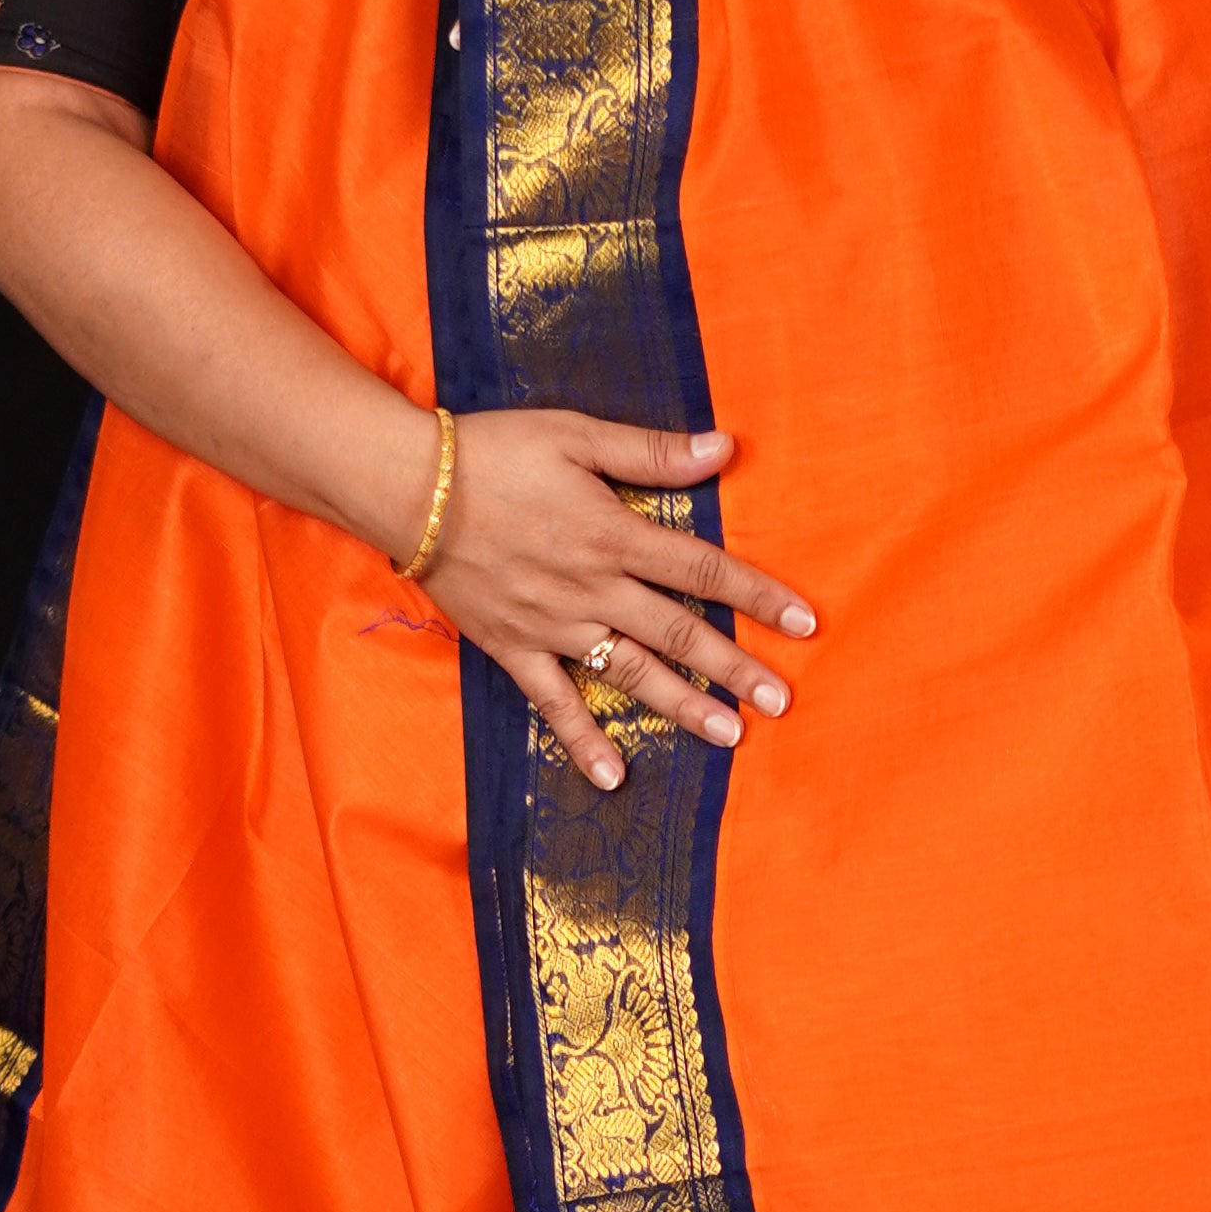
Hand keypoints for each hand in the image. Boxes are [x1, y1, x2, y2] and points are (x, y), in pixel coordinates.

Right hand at [414, 415, 814, 792]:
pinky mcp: (513, 647)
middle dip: (735, 667)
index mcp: (613, 534)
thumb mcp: (576, 435)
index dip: (757, 594)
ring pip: (630, 672)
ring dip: (682, 705)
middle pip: (678, 632)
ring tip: (730, 735)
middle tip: (782, 701)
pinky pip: (553, 702)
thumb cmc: (492, 452)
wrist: (406, 489)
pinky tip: (615, 776)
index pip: (702, 569)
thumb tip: (725, 448)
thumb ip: (650, 452)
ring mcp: (553, 624)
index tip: (804, 621)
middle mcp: (592, 588)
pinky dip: (582, 740)